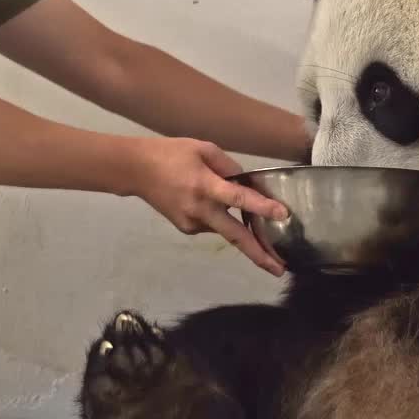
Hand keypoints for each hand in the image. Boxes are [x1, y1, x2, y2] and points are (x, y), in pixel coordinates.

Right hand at [129, 138, 290, 275]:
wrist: (136, 171)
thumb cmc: (171, 154)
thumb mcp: (203, 149)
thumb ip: (228, 166)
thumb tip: (249, 183)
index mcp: (205, 186)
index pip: (238, 198)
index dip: (261, 207)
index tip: (283, 215)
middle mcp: (200, 210)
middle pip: (235, 236)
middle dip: (259, 255)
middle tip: (280, 270)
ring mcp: (192, 223)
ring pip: (225, 228)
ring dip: (242, 229)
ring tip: (256, 221)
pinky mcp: (186, 229)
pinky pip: (212, 224)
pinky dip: (220, 218)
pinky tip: (212, 205)